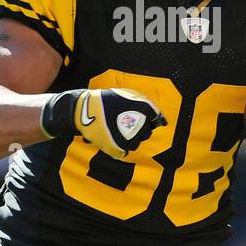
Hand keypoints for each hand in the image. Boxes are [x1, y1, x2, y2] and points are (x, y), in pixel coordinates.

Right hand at [43, 87, 166, 158]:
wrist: (84, 110)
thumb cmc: (106, 100)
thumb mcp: (127, 95)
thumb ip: (145, 105)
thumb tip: (162, 120)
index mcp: (144, 109)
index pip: (157, 120)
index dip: (150, 120)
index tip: (143, 120)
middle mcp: (140, 125)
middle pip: (146, 133)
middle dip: (139, 129)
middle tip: (124, 122)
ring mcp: (129, 138)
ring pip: (136, 143)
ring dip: (129, 138)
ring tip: (115, 129)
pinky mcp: (119, 148)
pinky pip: (124, 151)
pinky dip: (120, 146)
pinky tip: (111, 137)